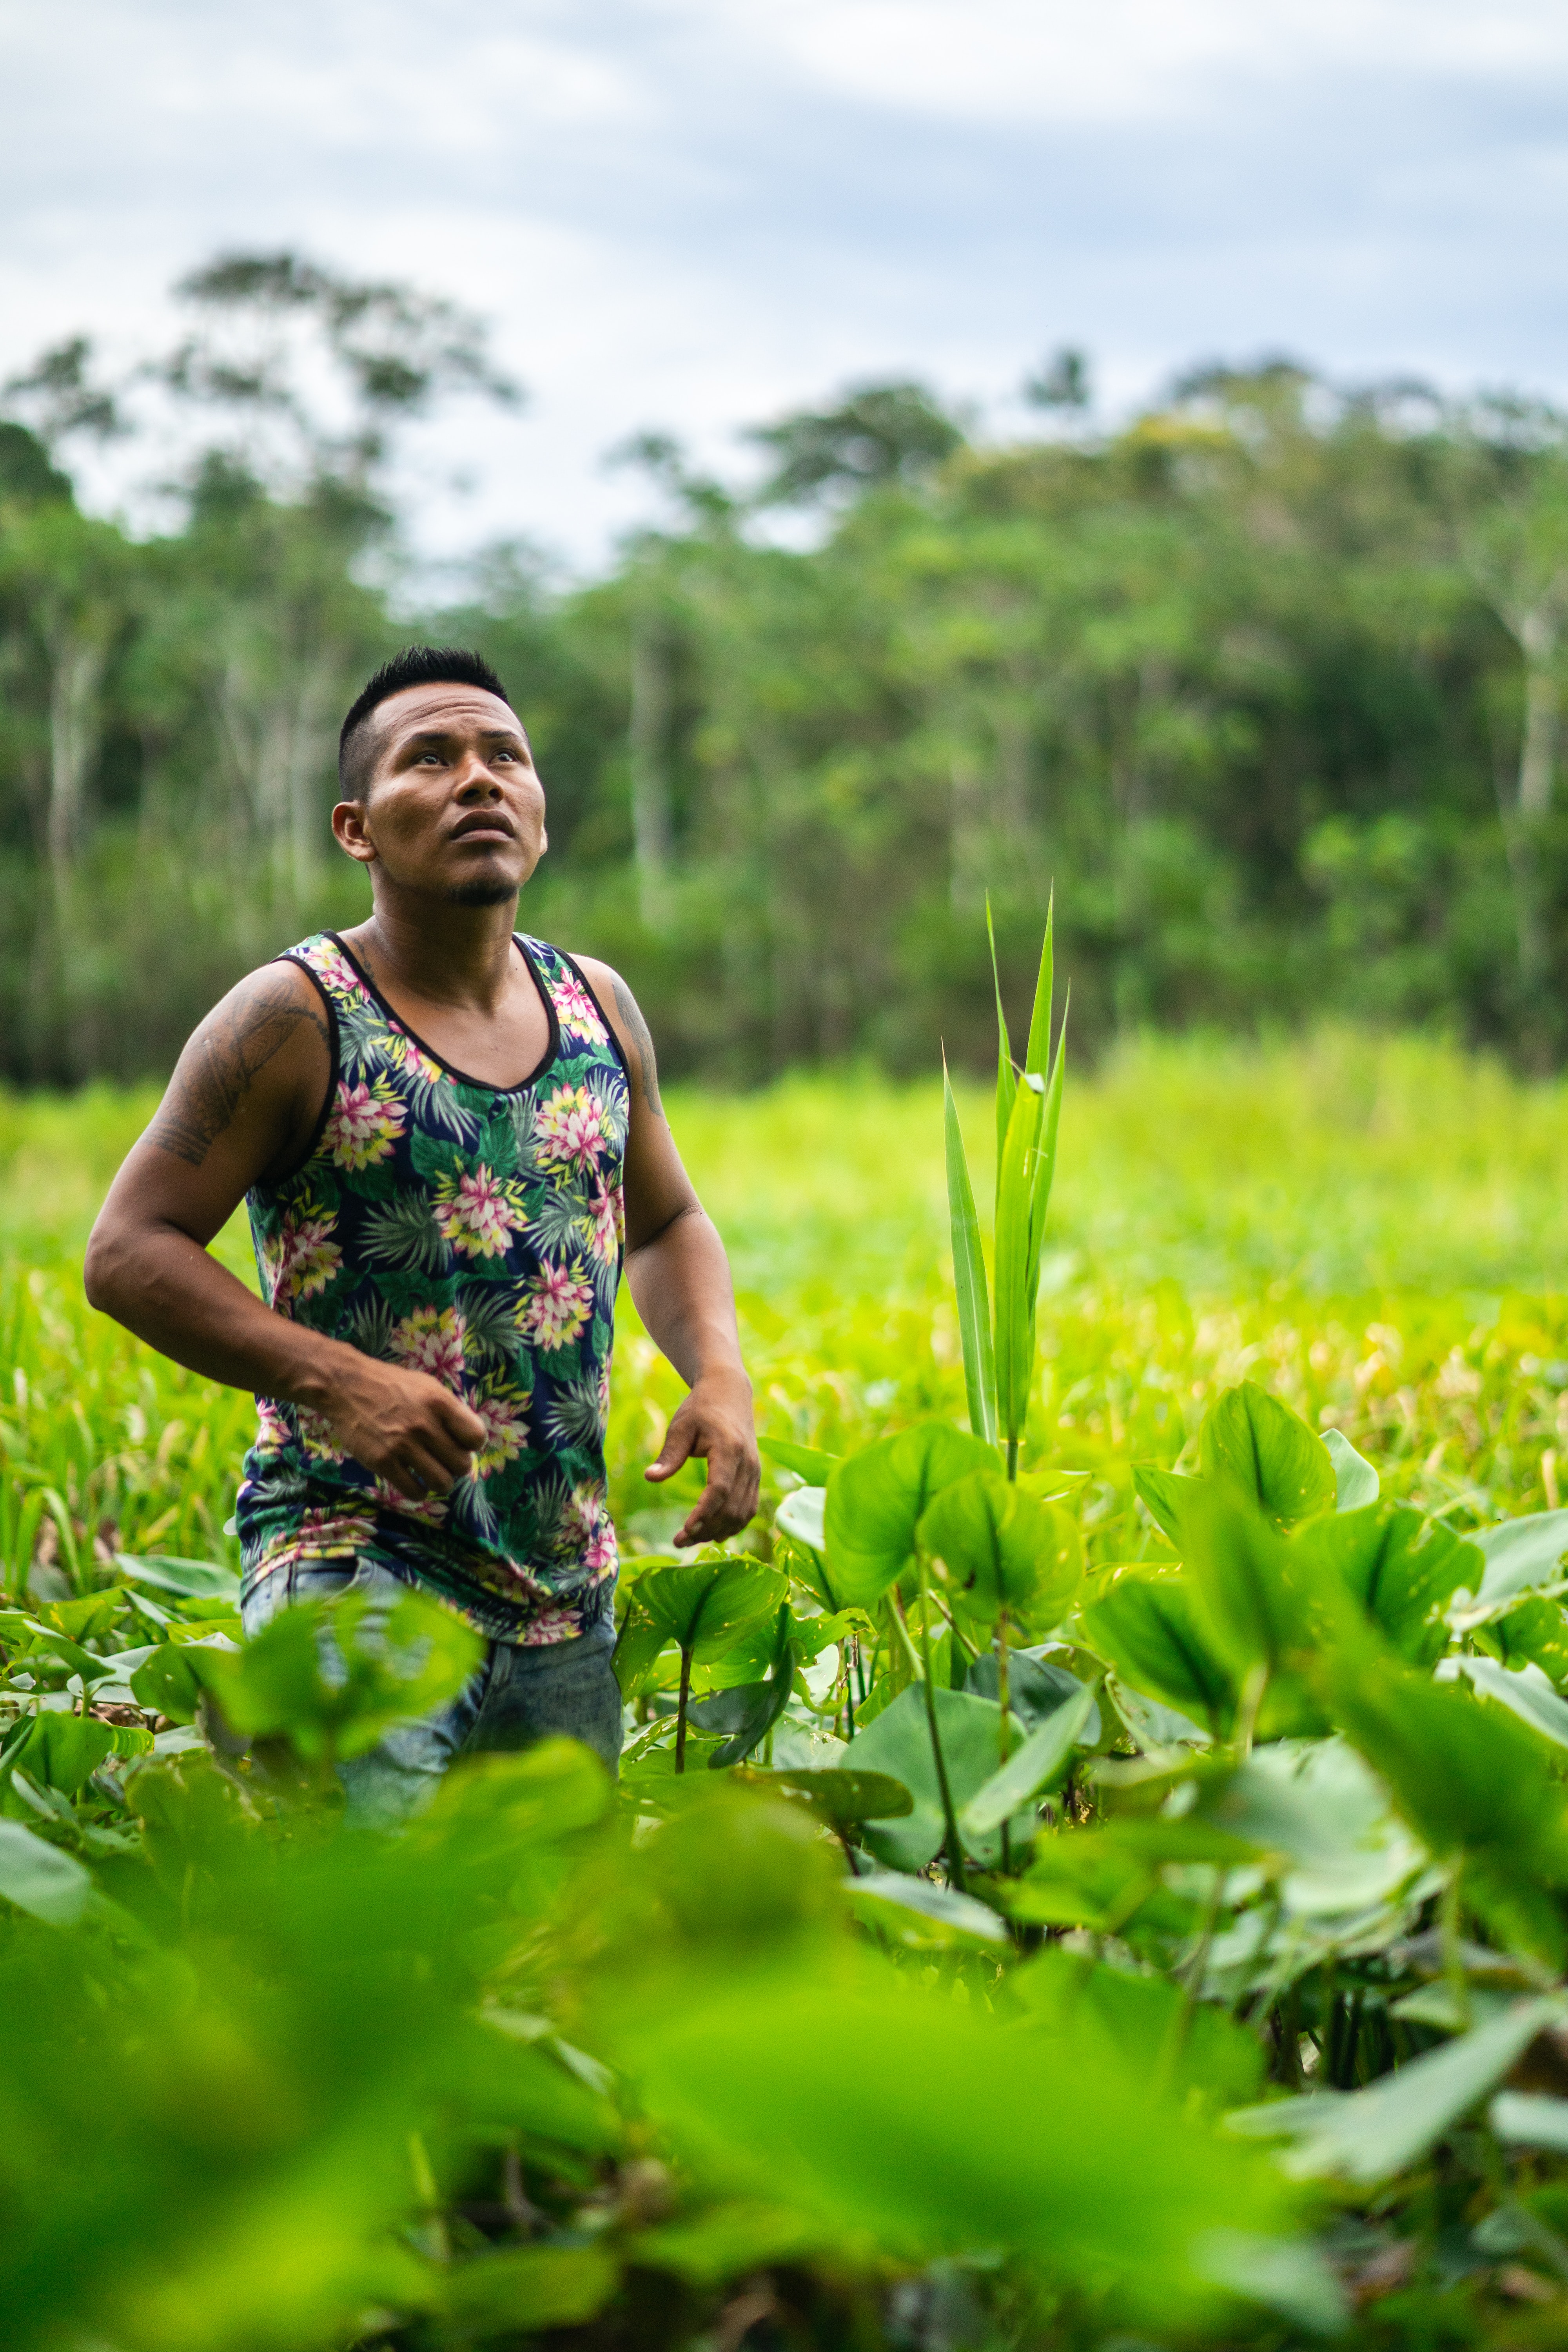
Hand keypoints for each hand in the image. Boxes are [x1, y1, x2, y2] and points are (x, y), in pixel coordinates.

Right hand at [319, 1349, 486, 1501]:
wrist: (346, 1386)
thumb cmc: (390, 1385)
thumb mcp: (427, 1386)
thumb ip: (449, 1410)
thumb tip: (469, 1440)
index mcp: (439, 1402)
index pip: (476, 1437)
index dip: (471, 1445)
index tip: (461, 1443)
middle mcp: (424, 1425)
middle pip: (462, 1465)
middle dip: (456, 1466)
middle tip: (444, 1460)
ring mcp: (402, 1445)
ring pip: (441, 1483)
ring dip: (439, 1482)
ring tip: (430, 1474)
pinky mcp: (382, 1462)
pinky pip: (413, 1491)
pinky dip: (418, 1491)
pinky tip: (413, 1482)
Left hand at [645, 1370, 759, 1547]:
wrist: (730, 1394)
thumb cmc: (701, 1409)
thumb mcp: (680, 1426)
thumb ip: (669, 1454)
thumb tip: (650, 1477)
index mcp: (729, 1449)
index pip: (720, 1490)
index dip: (704, 1514)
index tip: (684, 1531)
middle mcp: (747, 1463)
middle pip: (731, 1508)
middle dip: (706, 1530)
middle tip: (678, 1542)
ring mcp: (755, 1472)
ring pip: (742, 1513)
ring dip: (718, 1531)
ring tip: (690, 1539)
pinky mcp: (755, 1478)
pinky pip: (749, 1509)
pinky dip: (733, 1525)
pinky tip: (712, 1533)